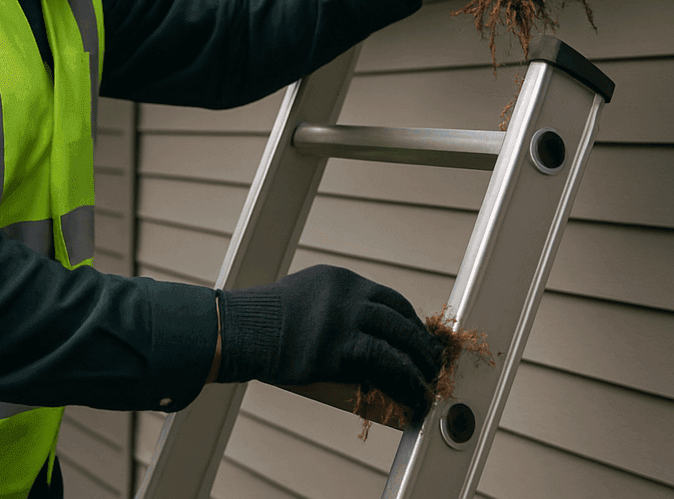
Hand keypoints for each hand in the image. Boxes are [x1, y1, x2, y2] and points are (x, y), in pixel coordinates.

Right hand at [215, 265, 442, 420]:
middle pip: (398, 316)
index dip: (408, 320)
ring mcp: (344, 320)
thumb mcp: (303, 297)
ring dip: (418, 363)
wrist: (242, 330)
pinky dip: (403, 379)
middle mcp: (348, 295)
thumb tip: (356, 330)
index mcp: (341, 280)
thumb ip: (331, 306)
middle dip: (420, 341)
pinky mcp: (338, 349)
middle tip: (432, 360)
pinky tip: (411, 393)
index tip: (417, 338)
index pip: (388, 298)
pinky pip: (383, 364)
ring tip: (428, 382)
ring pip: (397, 340)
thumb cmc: (265, 321)